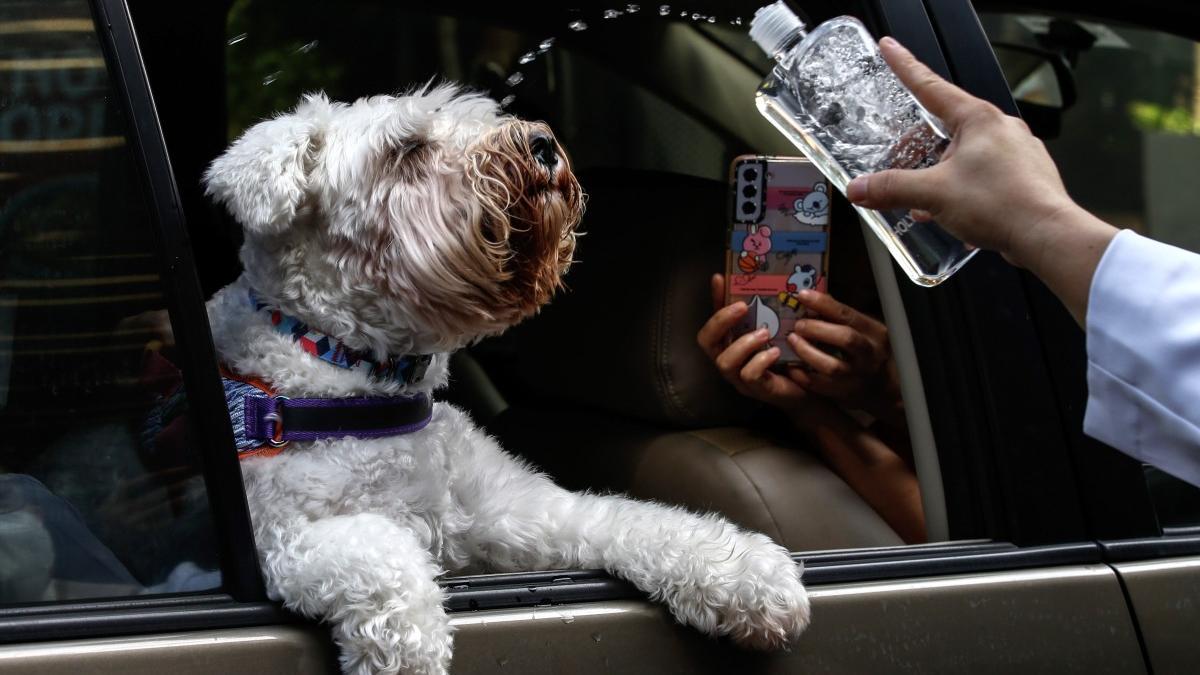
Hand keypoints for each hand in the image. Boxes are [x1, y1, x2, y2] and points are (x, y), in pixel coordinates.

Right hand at [697, 274, 816, 419]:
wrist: (811, 387)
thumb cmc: (790, 355)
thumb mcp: (778, 329)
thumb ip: (768, 311)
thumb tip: (767, 279)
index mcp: (730, 343)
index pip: (713, 317)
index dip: (713, 300)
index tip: (719, 278)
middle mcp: (729, 360)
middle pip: (706, 341)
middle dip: (720, 321)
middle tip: (743, 307)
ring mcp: (740, 378)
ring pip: (724, 362)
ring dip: (743, 344)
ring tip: (764, 333)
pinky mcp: (757, 390)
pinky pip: (749, 375)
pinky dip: (760, 361)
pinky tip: (776, 352)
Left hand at [786, 290, 902, 424]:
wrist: (883, 386)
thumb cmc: (868, 350)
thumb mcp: (865, 329)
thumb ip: (842, 316)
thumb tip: (814, 300)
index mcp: (874, 332)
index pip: (848, 315)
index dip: (824, 304)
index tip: (803, 296)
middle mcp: (869, 354)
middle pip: (845, 338)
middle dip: (817, 329)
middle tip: (798, 325)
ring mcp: (857, 375)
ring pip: (831, 366)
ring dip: (807, 352)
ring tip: (792, 341)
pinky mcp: (844, 393)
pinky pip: (819, 385)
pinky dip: (802, 375)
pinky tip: (791, 366)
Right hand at [846, 37, 1117, 325]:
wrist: (1046, 234)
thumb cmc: (1000, 204)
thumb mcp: (933, 194)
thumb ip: (892, 189)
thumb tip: (860, 188)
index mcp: (979, 120)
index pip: (932, 86)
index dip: (905, 67)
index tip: (890, 49)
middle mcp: (1001, 129)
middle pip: (948, 125)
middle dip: (921, 144)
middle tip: (901, 158)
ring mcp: (1017, 152)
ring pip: (967, 153)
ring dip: (942, 172)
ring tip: (927, 195)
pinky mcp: (1025, 176)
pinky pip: (985, 175)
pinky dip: (964, 188)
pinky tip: (953, 211)